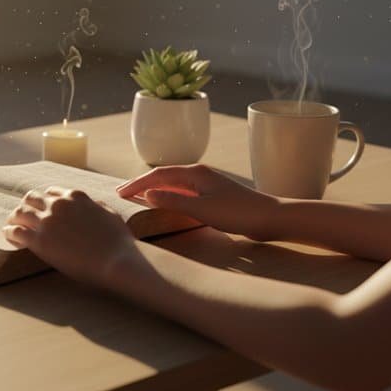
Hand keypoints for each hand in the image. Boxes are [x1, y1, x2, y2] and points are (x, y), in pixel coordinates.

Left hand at [4, 186, 139, 288]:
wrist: (115, 260)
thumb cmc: (118, 242)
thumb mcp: (110, 214)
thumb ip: (97, 206)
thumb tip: (92, 204)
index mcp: (75, 196)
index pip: (52, 192)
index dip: (46, 201)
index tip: (43, 209)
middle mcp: (58, 204)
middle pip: (32, 198)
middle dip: (28, 206)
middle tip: (24, 216)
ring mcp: (47, 221)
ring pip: (20, 212)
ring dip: (15, 217)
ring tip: (12, 224)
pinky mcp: (38, 240)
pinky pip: (15, 230)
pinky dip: (9, 232)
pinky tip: (9, 236)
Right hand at [116, 164, 280, 240]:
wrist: (270, 217)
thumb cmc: (237, 213)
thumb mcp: (201, 209)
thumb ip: (173, 201)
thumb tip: (148, 194)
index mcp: (195, 173)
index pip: (158, 175)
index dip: (137, 184)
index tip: (120, 193)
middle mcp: (199, 174)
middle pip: (164, 176)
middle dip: (142, 184)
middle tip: (122, 193)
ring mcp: (206, 184)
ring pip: (173, 184)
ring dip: (154, 190)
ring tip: (137, 197)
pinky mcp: (213, 195)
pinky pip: (182, 192)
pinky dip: (167, 196)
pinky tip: (164, 204)